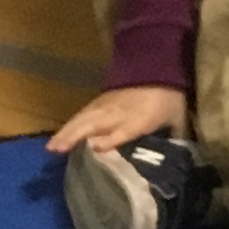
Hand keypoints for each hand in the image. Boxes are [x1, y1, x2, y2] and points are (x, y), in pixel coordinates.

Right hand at [47, 84, 186, 156]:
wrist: (158, 66)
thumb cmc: (168, 98)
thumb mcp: (177, 119)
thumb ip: (173, 139)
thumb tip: (174, 162)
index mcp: (142, 117)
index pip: (124, 129)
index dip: (111, 138)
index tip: (95, 148)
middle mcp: (120, 112)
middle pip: (95, 123)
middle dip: (76, 136)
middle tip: (57, 151)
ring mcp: (107, 105)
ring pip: (84, 119)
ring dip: (67, 133)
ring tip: (51, 147)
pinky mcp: (99, 101)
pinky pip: (81, 115)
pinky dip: (68, 126)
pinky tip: (58, 137)